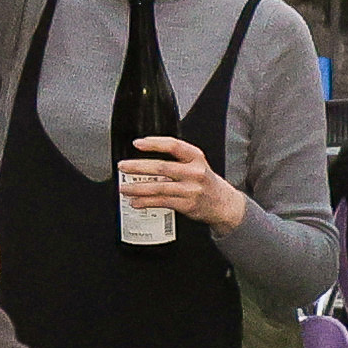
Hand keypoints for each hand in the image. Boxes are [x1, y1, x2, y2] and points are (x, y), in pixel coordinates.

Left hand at [115, 132, 250, 233]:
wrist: (224, 204)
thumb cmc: (206, 182)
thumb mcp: (197, 165)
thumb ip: (177, 161)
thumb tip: (146, 162)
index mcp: (196, 157)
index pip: (173, 145)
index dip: (154, 143)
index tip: (137, 143)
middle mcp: (194, 172)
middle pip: (162, 167)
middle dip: (138, 167)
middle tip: (123, 166)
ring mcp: (190, 190)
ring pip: (158, 187)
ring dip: (138, 188)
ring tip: (124, 188)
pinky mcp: (186, 205)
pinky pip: (161, 202)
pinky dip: (146, 202)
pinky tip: (136, 202)